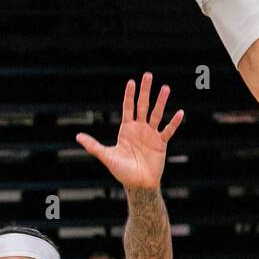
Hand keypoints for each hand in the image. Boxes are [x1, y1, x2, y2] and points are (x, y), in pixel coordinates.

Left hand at [77, 75, 182, 191]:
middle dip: (145, 91)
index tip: (131, 82)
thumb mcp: (107, 157)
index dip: (129, 95)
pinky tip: (180, 112)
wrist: (138, 184)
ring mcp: (151, 134)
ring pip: (157, 114)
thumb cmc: (122, 171)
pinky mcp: (161, 143)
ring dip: (161, 101)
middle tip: (148, 75)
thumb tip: (78, 137)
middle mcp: (139, 128)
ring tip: (165, 88)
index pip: (128, 107)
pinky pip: (168, 130)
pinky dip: (174, 122)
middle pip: (143, 105)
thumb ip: (94, 146)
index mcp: (127, 129)